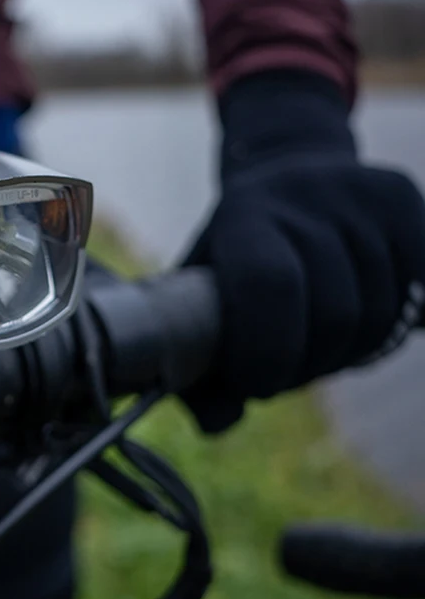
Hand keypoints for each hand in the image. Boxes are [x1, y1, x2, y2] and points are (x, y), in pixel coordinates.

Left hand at [181, 71, 424, 432]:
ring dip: (350, 353)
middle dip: (310, 364)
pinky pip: (421, 295)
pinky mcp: (405, 199)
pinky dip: (396, 328)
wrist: (283, 174)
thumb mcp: (199, 296)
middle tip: (287, 372)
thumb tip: (216, 424)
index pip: (269, 285)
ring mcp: (361, 193)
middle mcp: (305, 194)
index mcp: (244, 215)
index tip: (255, 383)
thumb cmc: (233, 258)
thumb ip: (195, 364)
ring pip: (381, 311)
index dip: (267, 351)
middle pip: (334, 310)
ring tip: (320, 348)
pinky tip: (362, 327)